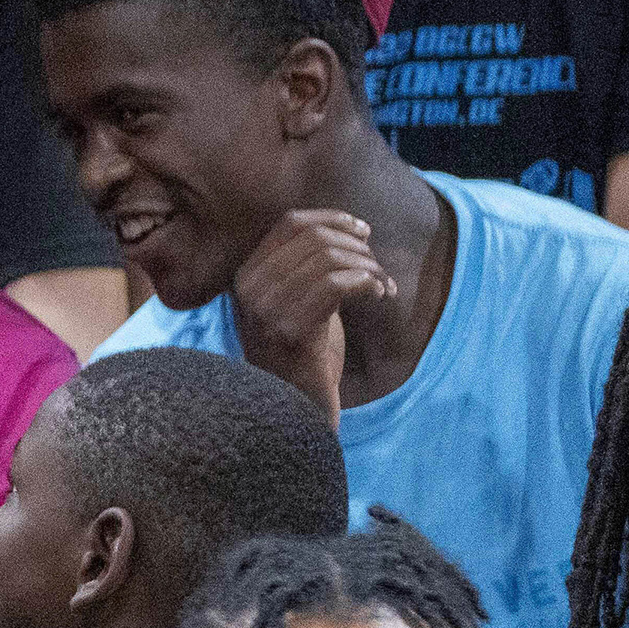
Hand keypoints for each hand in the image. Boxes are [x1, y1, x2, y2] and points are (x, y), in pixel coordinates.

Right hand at [225, 206, 394, 414]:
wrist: (296, 408)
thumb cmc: (304, 352)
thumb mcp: (294, 299)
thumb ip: (304, 265)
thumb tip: (343, 225)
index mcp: (246, 275)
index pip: (290, 223)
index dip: (333, 218)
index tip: (363, 231)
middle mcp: (249, 290)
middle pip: (314, 238)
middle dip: (357, 246)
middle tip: (378, 268)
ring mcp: (267, 311)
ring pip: (329, 259)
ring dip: (369, 267)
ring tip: (383, 285)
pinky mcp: (292, 332)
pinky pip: (337, 285)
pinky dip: (368, 283)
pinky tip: (381, 296)